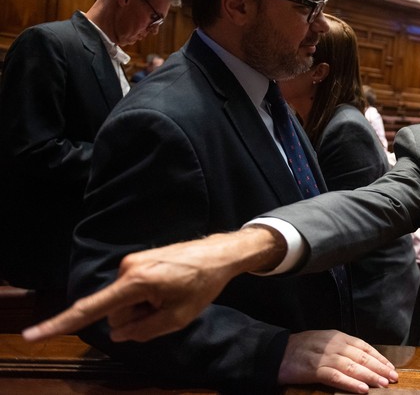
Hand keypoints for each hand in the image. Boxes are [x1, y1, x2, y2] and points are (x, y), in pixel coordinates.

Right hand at [23, 227, 284, 341]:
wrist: (219, 254)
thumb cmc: (202, 284)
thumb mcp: (178, 317)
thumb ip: (144, 330)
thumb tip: (118, 333)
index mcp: (135, 282)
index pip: (93, 308)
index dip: (62, 323)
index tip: (32, 334)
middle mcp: (126, 268)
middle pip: (116, 311)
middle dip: (138, 317)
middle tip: (170, 306)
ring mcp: (132, 262)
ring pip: (125, 301)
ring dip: (145, 305)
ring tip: (173, 294)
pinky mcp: (138, 260)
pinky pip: (133, 289)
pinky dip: (148, 295)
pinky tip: (170, 287)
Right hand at [278, 330, 398, 393]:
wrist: (276, 352)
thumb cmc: (302, 349)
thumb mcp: (325, 343)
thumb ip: (342, 349)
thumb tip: (364, 361)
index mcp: (337, 336)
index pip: (363, 346)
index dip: (379, 357)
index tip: (391, 367)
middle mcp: (333, 344)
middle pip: (361, 356)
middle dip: (379, 367)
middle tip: (393, 377)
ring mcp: (323, 356)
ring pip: (352, 366)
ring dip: (370, 375)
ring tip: (383, 384)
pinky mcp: (314, 369)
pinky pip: (336, 377)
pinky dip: (351, 383)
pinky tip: (362, 389)